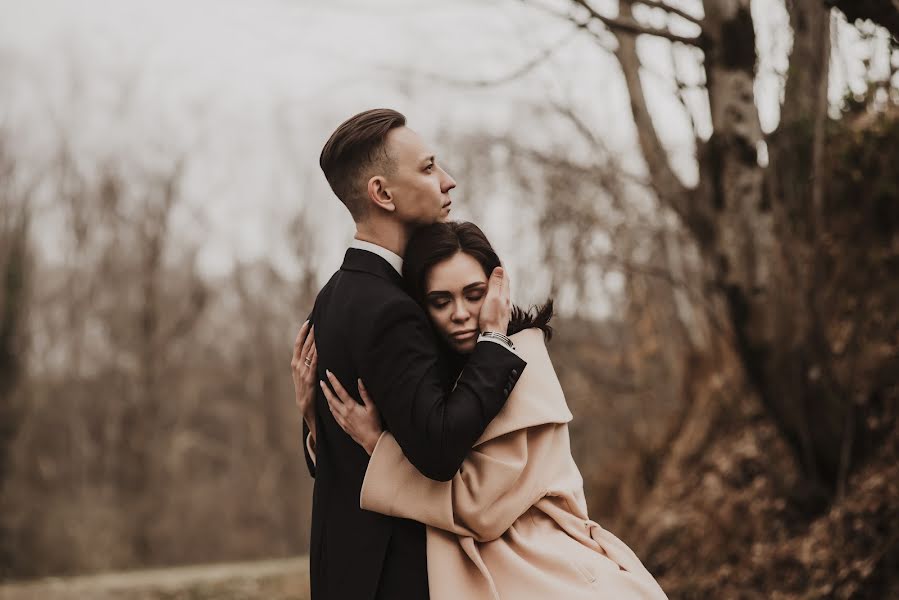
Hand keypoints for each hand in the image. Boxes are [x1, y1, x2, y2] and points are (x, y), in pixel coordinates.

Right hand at [291, 320, 316, 440]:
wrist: (305, 407)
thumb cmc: (307, 389)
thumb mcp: (303, 374)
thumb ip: (307, 362)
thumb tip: (314, 349)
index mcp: (295, 363)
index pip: (298, 344)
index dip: (302, 332)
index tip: (308, 322)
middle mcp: (297, 365)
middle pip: (304, 345)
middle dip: (310, 333)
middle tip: (317, 320)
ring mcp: (302, 372)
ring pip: (308, 352)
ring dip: (314, 340)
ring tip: (320, 329)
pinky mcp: (309, 378)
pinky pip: (314, 363)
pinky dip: (317, 353)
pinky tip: (321, 346)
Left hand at [320, 372, 382, 455]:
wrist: (371, 440)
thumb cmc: (373, 423)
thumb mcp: (372, 407)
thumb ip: (365, 393)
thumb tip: (360, 381)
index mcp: (351, 406)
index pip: (339, 390)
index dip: (333, 381)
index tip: (328, 373)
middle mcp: (344, 412)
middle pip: (331, 398)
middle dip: (325, 389)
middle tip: (321, 382)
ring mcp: (342, 420)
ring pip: (331, 407)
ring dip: (327, 398)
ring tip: (324, 392)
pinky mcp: (343, 425)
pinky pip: (333, 415)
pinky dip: (330, 408)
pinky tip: (331, 406)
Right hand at [477, 266, 510, 334]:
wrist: (493, 336)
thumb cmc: (491, 318)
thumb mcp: (492, 298)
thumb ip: (495, 284)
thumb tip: (500, 268)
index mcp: (504, 295)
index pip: (504, 277)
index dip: (501, 268)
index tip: (498, 259)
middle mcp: (506, 300)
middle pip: (506, 283)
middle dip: (502, 274)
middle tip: (499, 266)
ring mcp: (505, 308)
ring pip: (505, 292)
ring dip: (502, 283)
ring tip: (498, 278)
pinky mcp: (501, 314)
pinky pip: (502, 299)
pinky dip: (500, 293)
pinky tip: (498, 297)